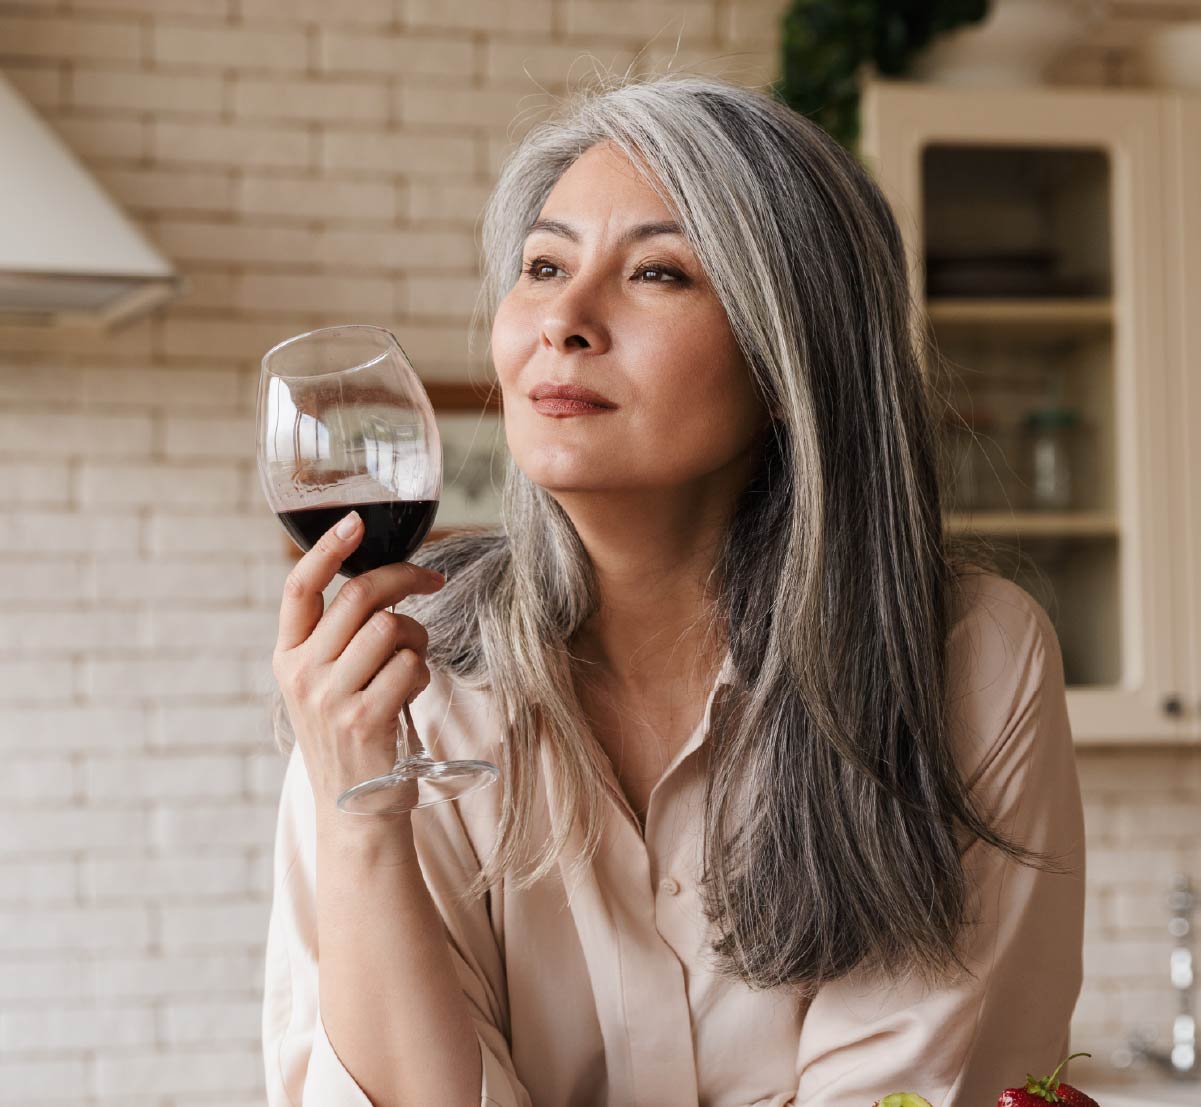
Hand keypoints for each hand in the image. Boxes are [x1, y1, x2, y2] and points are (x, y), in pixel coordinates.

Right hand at [272, 510, 445, 813]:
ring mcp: (329, 698)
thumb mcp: (324, 685)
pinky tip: (411, 691)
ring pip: (389, 627)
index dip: (326, 548)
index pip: (299, 588)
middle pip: (358, 596)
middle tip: (433, 580)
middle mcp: (301, 674)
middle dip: (405, 579)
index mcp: (286, 656)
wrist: (354, 811)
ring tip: (414, 658)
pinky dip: (422, 671)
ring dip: (417, 635)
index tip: (355, 521)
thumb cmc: (351, 736)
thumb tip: (382, 582)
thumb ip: (337, 639)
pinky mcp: (363, 720)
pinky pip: (409, 666)